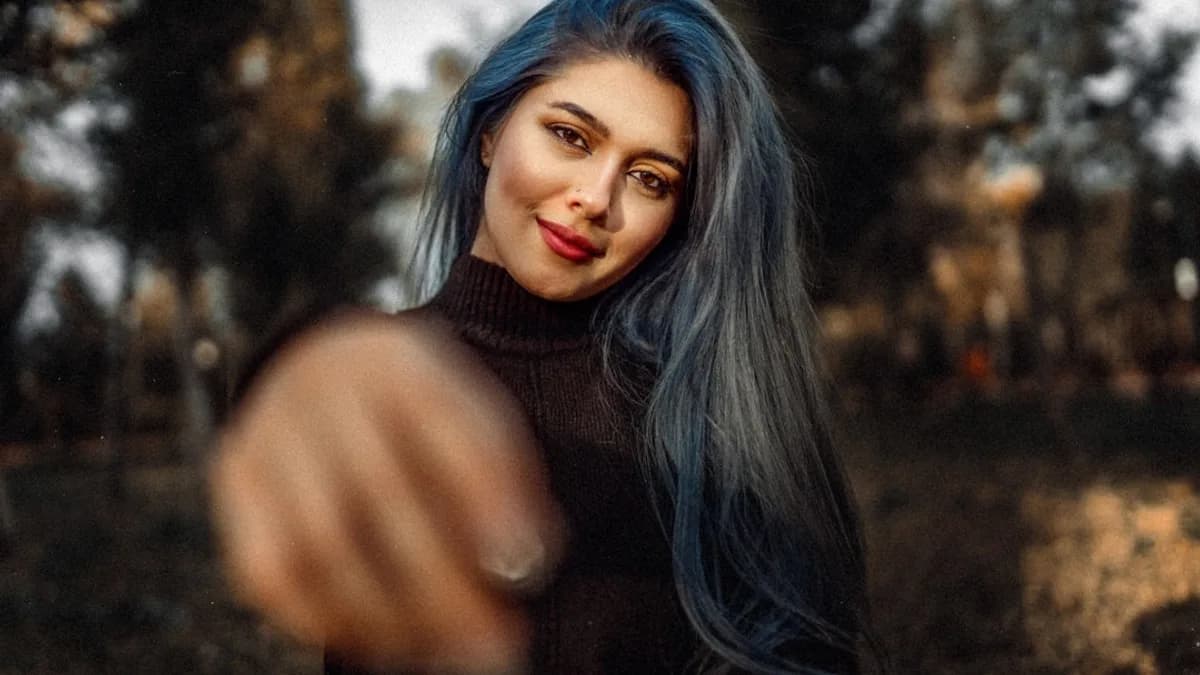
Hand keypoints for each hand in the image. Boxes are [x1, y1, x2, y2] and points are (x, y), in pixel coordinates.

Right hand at [209, 310, 563, 671]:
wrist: (323, 367)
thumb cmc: (420, 415)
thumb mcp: (472, 412)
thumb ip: (503, 476)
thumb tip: (523, 565)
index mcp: (402, 363)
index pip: (444, 422)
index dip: (486, 498)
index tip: (527, 566)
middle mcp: (325, 388)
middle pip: (378, 493)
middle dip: (444, 585)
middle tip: (495, 641)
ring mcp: (270, 434)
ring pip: (318, 544)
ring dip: (390, 617)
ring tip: (446, 650)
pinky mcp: (235, 480)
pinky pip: (269, 571)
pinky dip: (328, 621)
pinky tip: (379, 640)